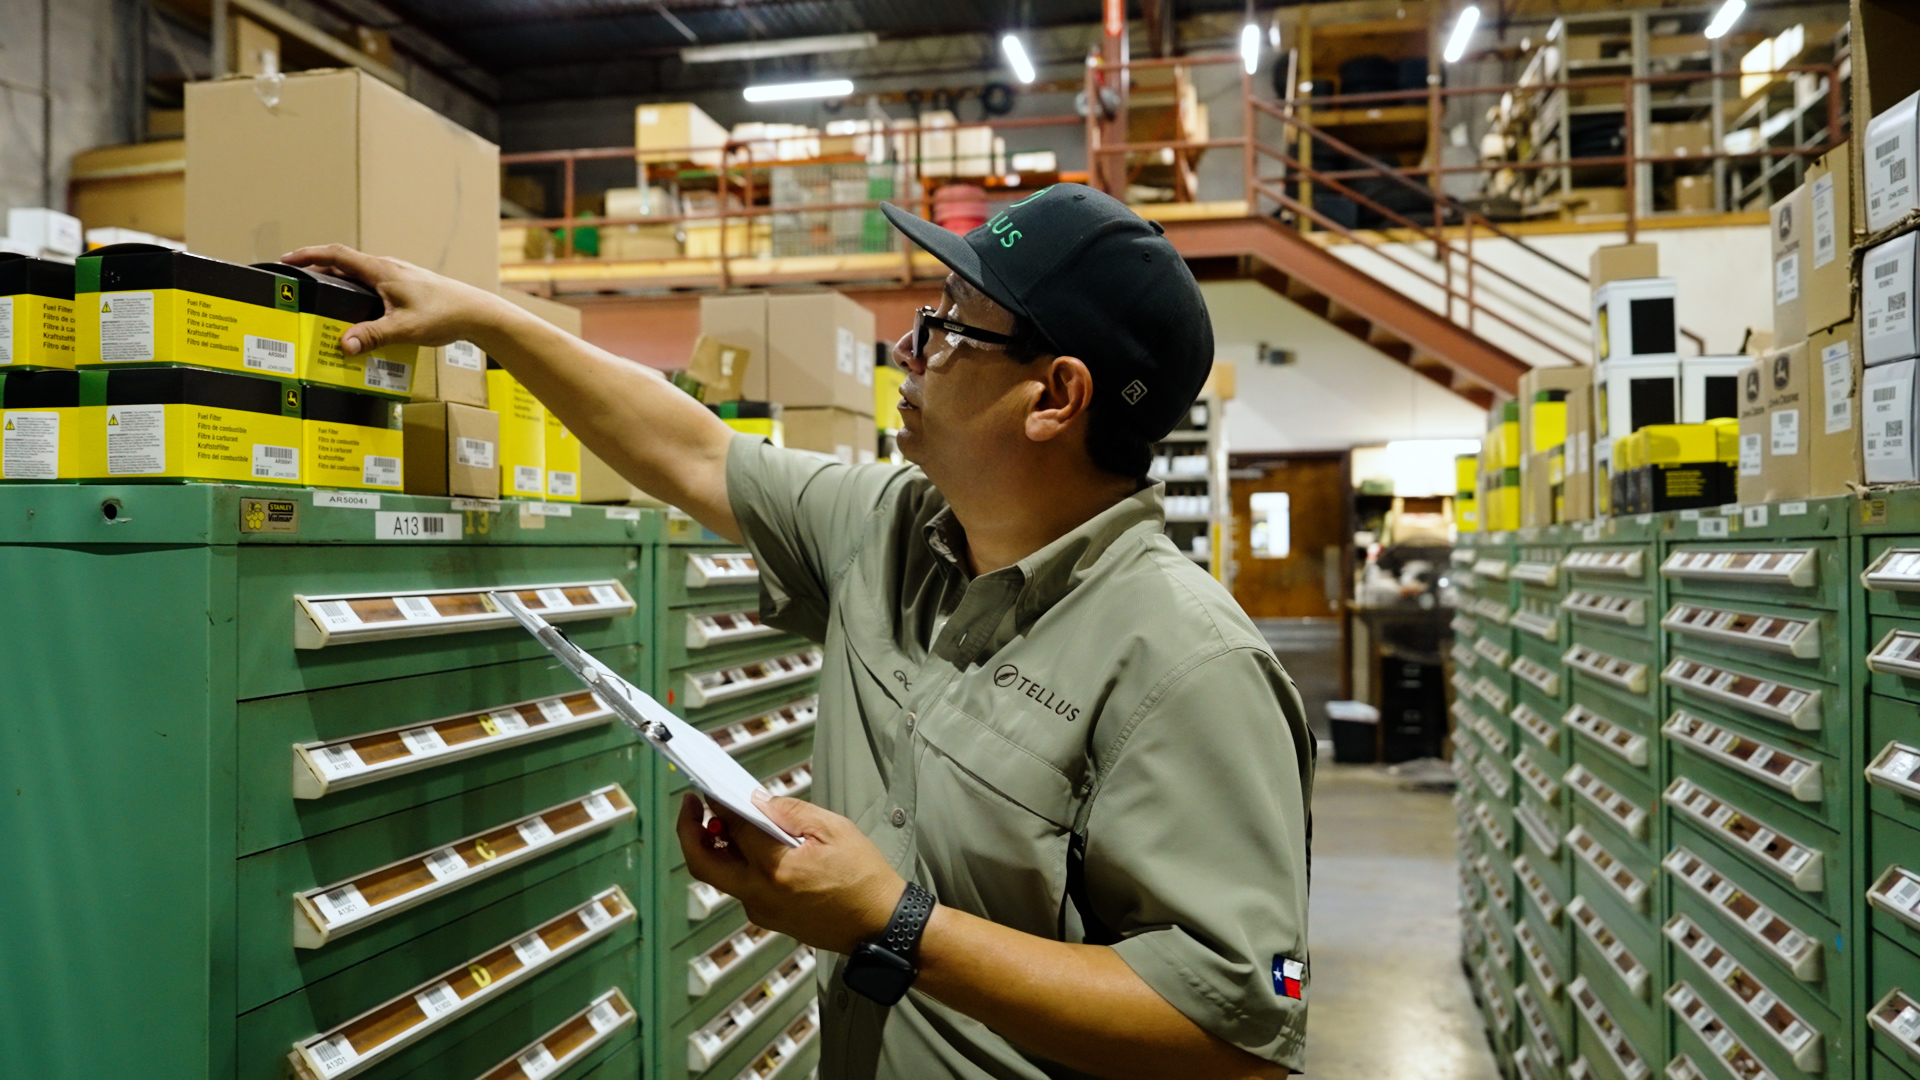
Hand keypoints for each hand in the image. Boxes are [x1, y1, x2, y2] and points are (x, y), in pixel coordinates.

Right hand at [280, 244, 517, 355]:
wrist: (475, 311)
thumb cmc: (443, 315)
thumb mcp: (404, 328)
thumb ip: (373, 335)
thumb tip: (344, 345)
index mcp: (380, 270)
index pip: (336, 255)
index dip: (308, 255)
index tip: (287, 260)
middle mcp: (387, 268)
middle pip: (343, 263)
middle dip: (317, 269)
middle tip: (296, 282)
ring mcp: (397, 276)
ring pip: (358, 274)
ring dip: (337, 281)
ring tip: (319, 296)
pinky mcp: (405, 286)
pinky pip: (372, 284)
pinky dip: (355, 290)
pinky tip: (355, 309)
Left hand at [677, 792, 906, 954]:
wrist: (880, 925)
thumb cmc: (864, 878)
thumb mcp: (834, 829)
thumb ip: (790, 812)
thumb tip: (757, 801)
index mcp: (775, 868)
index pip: (731, 828)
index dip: (718, 803)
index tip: (709, 789)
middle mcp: (759, 894)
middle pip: (702, 864)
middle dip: (688, 831)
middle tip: (691, 806)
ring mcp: (761, 911)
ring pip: (722, 877)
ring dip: (716, 848)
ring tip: (727, 822)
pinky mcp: (768, 919)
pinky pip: (742, 888)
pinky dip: (739, 865)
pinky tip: (755, 848)